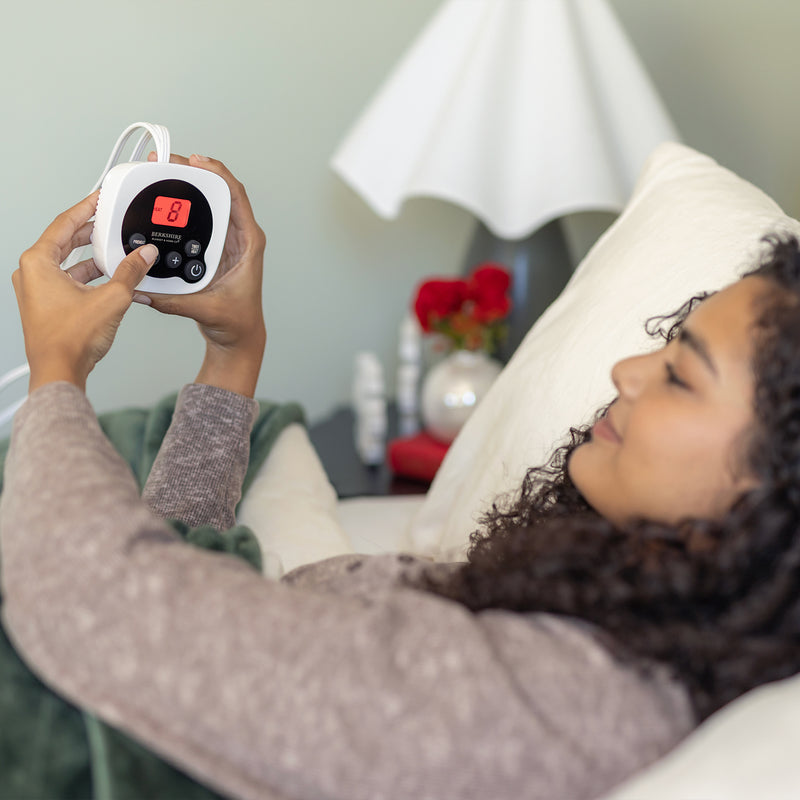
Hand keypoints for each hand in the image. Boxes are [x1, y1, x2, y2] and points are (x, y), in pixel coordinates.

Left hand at [12, 193, 156, 391]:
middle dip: (89, 231)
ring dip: (90, 257)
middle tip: (107, 220)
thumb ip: (131, 272)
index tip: (98, 198)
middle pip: (63, 241)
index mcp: (38, 262)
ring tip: (113, 251)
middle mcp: (31, 273)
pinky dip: (86, 276)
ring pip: (66, 262)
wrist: (60, 371)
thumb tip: (143, 255)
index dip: (86, 208)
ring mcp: (35, 290)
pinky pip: (66, 280)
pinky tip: (107, 277)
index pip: (64, 223)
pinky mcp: (44, 305)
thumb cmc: (69, 339)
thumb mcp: (112, 298)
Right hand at [142, 153, 266, 395]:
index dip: (218, 174)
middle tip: (167, 162)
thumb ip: (173, 301)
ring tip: (161, 172)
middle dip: (194, 173)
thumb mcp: (206, 309)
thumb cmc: (236, 322)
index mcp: (248, 243)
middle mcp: (240, 237)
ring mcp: (227, 241)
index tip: (196, 161)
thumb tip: (141, 292)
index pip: (237, 197)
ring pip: (209, 203)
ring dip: (188, 186)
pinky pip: (200, 219)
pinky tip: (163, 200)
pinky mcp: (214, 248)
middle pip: (220, 193)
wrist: (238, 337)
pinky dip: (183, 207)